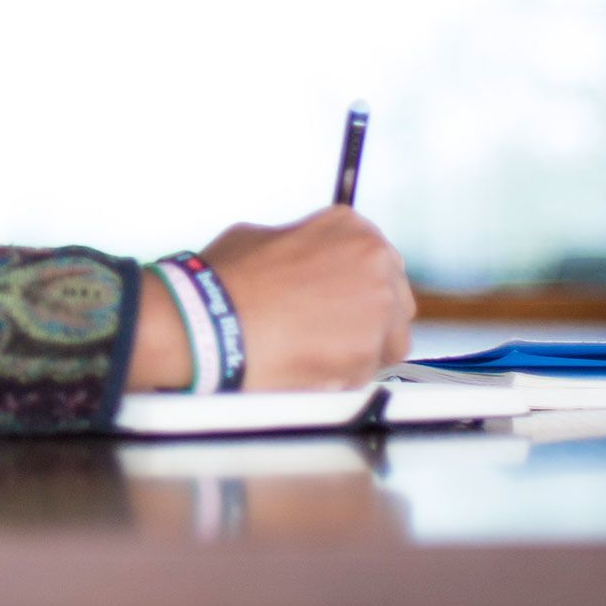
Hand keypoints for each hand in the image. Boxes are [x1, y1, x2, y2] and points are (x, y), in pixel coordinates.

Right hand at [199, 207, 414, 390]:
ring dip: (359, 352)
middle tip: (328, 336)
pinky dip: (344, 378)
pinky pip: (369, 372)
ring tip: (315, 356)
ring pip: (389, 341)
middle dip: (366, 322)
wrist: (212, 321)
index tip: (339, 305)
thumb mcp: (261, 238)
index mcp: (350, 228)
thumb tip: (299, 263)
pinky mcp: (369, 349)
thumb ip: (299, 248)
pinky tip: (309, 369)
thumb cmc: (225, 283)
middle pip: (393, 301)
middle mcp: (373, 260)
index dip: (356, 291)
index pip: (379, 265)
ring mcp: (377, 304)